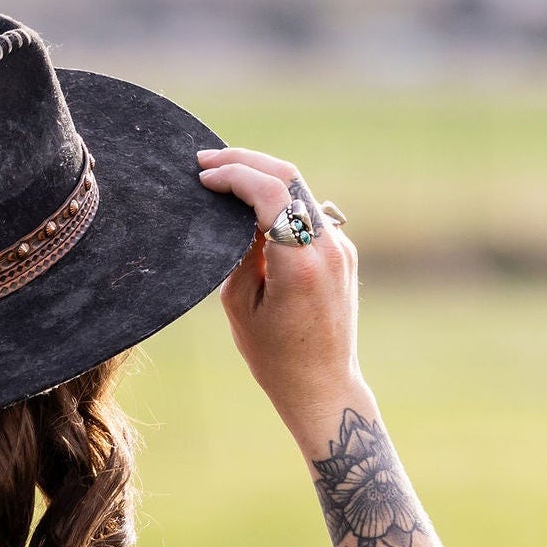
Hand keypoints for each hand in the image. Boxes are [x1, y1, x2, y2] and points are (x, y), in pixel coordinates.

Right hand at [197, 146, 368, 439]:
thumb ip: (240, 254)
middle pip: (288, 178)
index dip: (234, 176)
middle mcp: (328, 247)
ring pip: (300, 191)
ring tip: (225, 175)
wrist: (323, 385)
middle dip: (246, 162)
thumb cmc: (275, 357)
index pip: (270, 194)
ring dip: (262, 177)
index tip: (204, 177)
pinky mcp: (342, 252)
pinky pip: (308, 213)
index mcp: (299, 263)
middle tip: (207, 161)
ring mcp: (341, 246)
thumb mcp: (241, 306)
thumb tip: (237, 215)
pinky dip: (278, 201)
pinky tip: (252, 206)